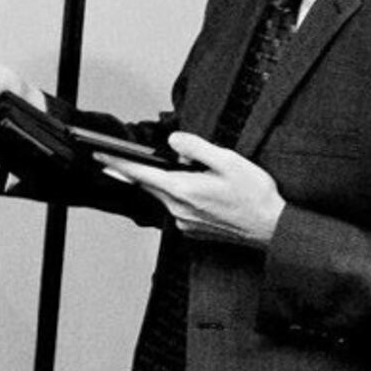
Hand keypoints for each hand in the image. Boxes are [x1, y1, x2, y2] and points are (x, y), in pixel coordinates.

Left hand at [101, 129, 285, 244]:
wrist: (270, 227)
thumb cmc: (253, 194)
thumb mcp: (228, 161)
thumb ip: (197, 149)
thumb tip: (174, 141)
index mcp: (183, 190)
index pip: (141, 174)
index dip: (118, 164)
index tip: (99, 156)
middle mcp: (178, 209)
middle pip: (149, 186)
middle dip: (137, 172)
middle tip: (120, 159)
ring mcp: (184, 222)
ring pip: (164, 196)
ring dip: (164, 183)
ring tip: (183, 172)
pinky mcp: (192, 230)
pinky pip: (177, 208)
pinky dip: (179, 196)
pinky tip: (197, 190)